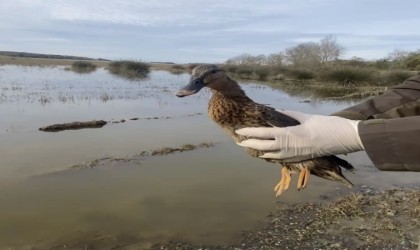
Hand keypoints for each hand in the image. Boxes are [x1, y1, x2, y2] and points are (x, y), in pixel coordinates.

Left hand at [235, 110, 364, 161]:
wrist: (344, 140)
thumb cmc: (327, 125)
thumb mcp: (306, 117)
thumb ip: (289, 116)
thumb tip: (276, 113)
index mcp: (289, 134)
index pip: (263, 133)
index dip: (249, 133)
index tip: (239, 131)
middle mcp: (289, 147)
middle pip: (263, 146)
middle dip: (250, 144)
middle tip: (239, 142)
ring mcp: (294, 155)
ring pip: (271, 155)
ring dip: (259, 151)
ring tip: (251, 147)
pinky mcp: (300, 159)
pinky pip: (281, 159)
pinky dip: (271, 156)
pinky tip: (268, 153)